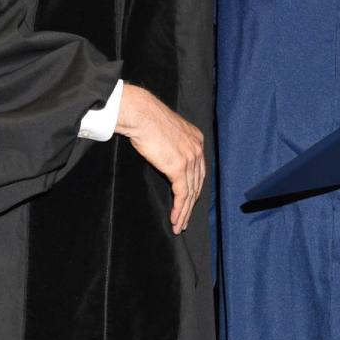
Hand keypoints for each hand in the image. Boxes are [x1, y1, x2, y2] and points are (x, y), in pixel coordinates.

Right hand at [116, 83, 204, 233]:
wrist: (140, 114)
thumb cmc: (146, 120)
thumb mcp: (166, 132)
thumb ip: (172, 147)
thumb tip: (167, 159)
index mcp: (196, 139)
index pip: (199, 170)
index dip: (194, 189)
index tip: (188, 203)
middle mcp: (197, 149)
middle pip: (197, 184)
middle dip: (191, 204)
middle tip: (184, 220)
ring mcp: (190, 158)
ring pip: (191, 193)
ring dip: (184, 212)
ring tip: (178, 225)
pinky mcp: (179, 167)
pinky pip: (182, 194)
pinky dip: (179, 209)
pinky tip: (175, 219)